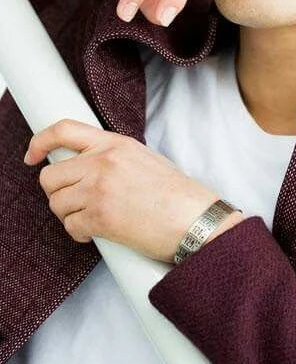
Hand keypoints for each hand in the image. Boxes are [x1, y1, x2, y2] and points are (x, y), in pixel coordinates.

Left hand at [23, 118, 231, 262]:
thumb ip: (111, 156)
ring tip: (94, 218)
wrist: (195, 219)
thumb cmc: (177, 194)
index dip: (39, 142)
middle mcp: (102, 162)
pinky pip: (70, 226)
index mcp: (115, 143)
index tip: (32, 156)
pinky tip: (100, 232)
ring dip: (70, 214)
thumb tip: (82, 165)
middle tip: (77, 201)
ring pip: (56, 203)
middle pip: (50, 176)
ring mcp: (99, 189)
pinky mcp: (100, 217)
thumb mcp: (144, 158)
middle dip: (58, 192)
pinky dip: (80, 233)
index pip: (63, 130)